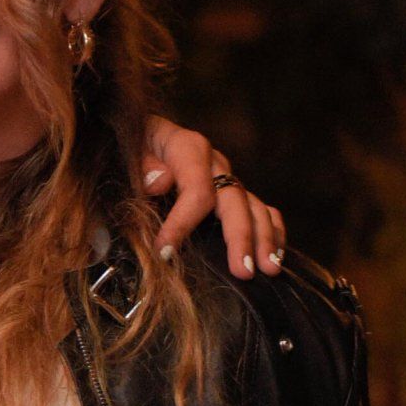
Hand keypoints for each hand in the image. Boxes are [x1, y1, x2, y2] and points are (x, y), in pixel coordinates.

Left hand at [141, 119, 285, 278]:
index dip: (182, 223)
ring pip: (254, 206)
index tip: (164, 252)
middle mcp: (214, 163)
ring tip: (269, 269)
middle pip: (234, 200)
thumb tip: (159, 182)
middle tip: (243, 271)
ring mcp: (227, 178)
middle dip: (240, 237)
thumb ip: (142, 163)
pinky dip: (271, 231)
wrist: (139, 134)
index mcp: (188, 148)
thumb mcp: (130, 146)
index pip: (196, 189)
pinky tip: (275, 255)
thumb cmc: (132, 145)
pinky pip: (261, 209)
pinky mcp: (232, 191)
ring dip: (263, 239)